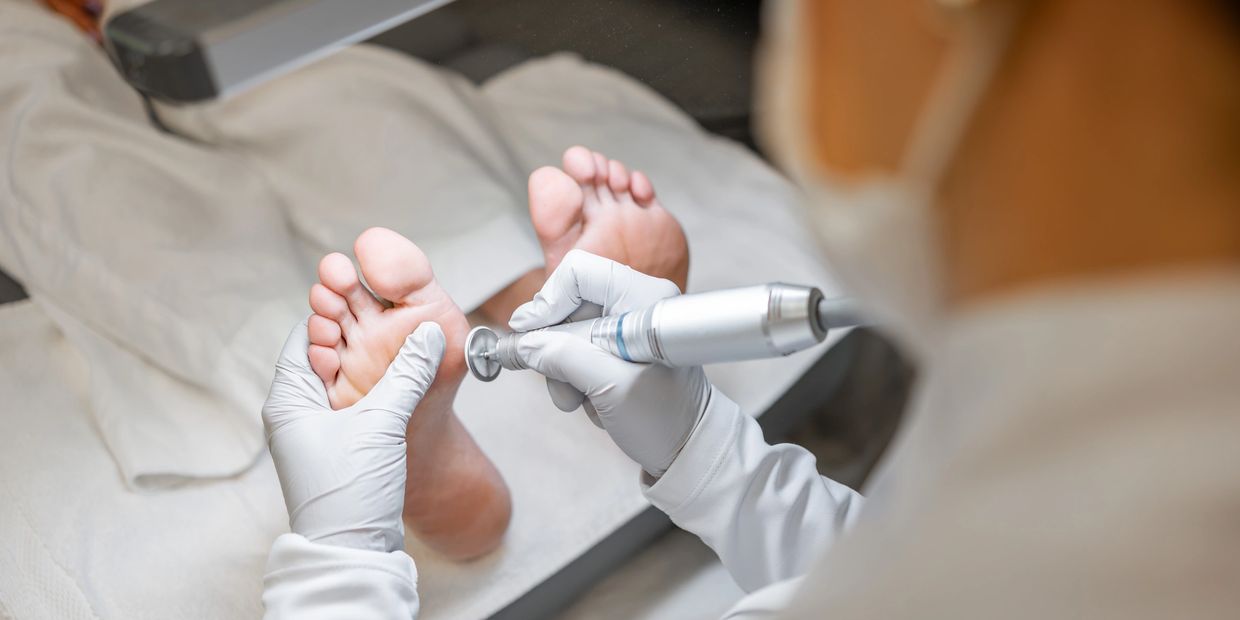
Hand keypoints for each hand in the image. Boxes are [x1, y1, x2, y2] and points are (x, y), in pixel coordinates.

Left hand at [262, 319, 444, 551]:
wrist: (352, 551)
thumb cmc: (349, 491)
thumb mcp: (382, 422)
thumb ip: (407, 373)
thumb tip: (431, 334)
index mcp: (287, 400)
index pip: (307, 337)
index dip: (336, 313)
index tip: (368, 298)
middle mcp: (294, 413)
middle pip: (326, 356)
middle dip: (359, 337)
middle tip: (392, 318)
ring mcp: (314, 433)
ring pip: (343, 382)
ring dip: (371, 364)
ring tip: (402, 347)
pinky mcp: (336, 450)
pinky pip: (353, 406)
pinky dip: (375, 391)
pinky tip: (401, 385)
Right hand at [510, 250, 710, 476]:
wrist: (688, 449)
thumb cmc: (667, 420)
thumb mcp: (611, 390)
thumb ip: (565, 359)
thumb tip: (525, 344)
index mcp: (645, 300)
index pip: (580, 274)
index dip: (548, 301)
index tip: (529, 336)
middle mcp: (637, 303)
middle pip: (569, 305)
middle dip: (557, 349)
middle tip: (561, 384)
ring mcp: (628, 325)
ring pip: (569, 332)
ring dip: (566, 371)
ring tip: (583, 401)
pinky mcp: (620, 346)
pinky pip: (580, 351)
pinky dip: (577, 378)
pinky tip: (596, 401)